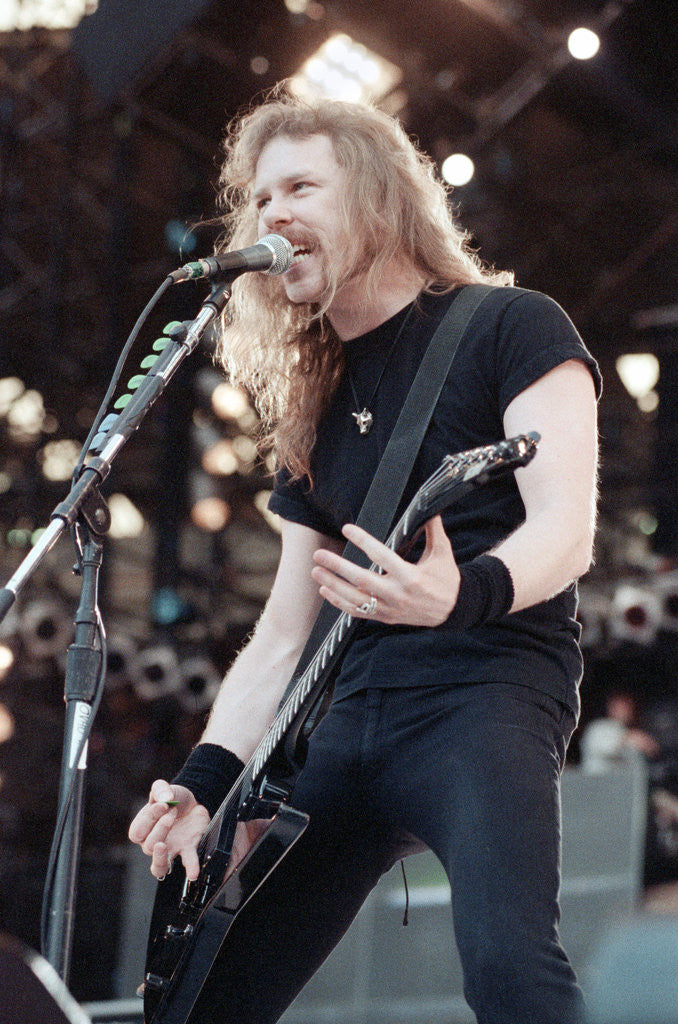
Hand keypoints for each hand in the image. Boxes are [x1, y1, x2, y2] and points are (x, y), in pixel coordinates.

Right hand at [128, 779, 209, 880]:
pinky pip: (187, 863)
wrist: (193, 802)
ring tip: (163, 847)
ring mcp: (170, 850)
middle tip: (172, 813)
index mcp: (143, 829)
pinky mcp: (187, 849)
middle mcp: (153, 844)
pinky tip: (193, 873)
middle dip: (160, 828)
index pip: (137, 832)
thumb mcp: (164, 789)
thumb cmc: (173, 799)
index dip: (149, 818)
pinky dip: (190, 867)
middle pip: (148, 846)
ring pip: (158, 866)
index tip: (163, 804)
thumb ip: (160, 789)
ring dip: (160, 858)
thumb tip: (166, 799)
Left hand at [311, 515, 459, 626]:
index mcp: (411, 576)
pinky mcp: (385, 617)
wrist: (452, 610)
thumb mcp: (443, 553)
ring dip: (333, 586)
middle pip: (362, 580)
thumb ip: (434, 530)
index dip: (363, 541)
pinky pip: (358, 612)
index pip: (382, 556)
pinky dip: (339, 603)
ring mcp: (389, 608)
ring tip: (316, 572)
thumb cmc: (446, 579)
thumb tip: (430, 508)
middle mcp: (397, 594)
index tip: (347, 529)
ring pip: (355, 598)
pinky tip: (326, 591)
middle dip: (338, 567)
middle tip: (320, 555)